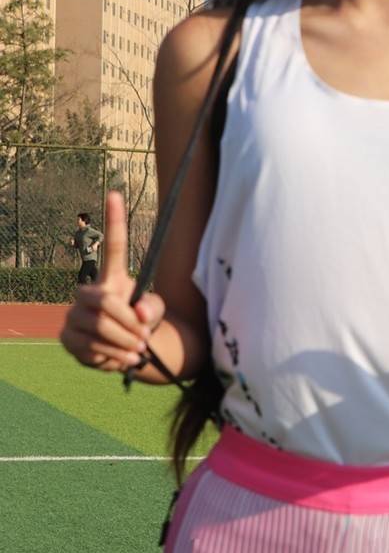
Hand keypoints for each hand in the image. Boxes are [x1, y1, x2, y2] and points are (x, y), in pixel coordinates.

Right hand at [59, 191, 165, 372]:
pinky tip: (125, 360)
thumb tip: (140, 313)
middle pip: (104, 303)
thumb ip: (154, 308)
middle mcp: (88, 292)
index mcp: (112, 278)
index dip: (114, 220)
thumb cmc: (141, 324)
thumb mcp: (155, 314)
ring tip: (139, 350)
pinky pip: (90, 346)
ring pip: (99, 327)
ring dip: (124, 343)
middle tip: (144, 338)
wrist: (126, 351)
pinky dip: (113, 356)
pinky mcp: (68, 337)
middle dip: (128, 324)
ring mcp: (74, 314)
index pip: (114, 246)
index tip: (116, 193)